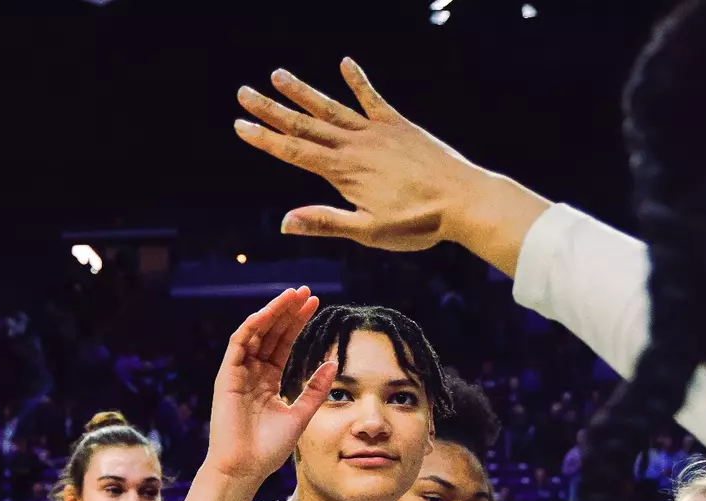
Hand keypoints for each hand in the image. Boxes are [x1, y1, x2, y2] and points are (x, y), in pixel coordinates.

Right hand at [204, 287, 336, 484]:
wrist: (245, 467)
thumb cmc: (269, 448)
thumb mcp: (301, 414)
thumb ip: (315, 389)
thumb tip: (333, 362)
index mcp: (267, 381)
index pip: (283, 343)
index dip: (297, 323)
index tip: (315, 304)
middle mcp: (252, 373)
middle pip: (271, 333)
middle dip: (288, 312)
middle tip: (306, 292)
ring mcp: (238, 373)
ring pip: (255, 333)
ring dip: (272, 312)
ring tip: (292, 295)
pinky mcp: (227, 376)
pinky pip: (238, 344)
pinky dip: (252, 326)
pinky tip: (268, 313)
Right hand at [235, 59, 493, 251]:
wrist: (465, 200)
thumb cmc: (417, 223)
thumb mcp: (368, 232)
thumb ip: (326, 223)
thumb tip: (284, 223)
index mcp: (343, 172)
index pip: (294, 152)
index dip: (265, 139)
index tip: (240, 125)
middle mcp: (355, 146)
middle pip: (304, 125)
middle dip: (272, 110)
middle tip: (244, 92)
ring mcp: (377, 132)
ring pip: (331, 108)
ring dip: (303, 92)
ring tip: (278, 74)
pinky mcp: (399, 126)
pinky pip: (373, 98)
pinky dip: (358, 81)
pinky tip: (345, 63)